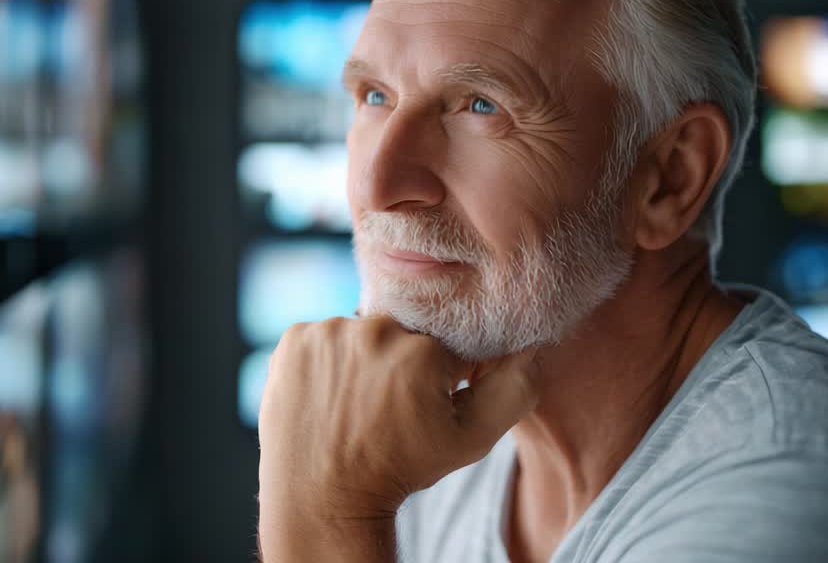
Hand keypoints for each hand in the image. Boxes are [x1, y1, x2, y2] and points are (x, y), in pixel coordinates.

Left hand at [257, 315, 540, 560]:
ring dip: (360, 358)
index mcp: (423, 352)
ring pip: (359, 332)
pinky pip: (321, 336)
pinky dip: (325, 360)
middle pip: (399, 333)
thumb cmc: (400, 469)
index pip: (441, 345)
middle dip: (397, 363)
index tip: (419, 404)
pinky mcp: (293, 339)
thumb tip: (534, 343)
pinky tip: (327, 395)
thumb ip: (512, 389)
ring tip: (354, 403)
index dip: (436, 375)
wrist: (322, 497)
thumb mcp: (470, 440)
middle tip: (384, 408)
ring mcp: (327, 333)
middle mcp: (373, 330)